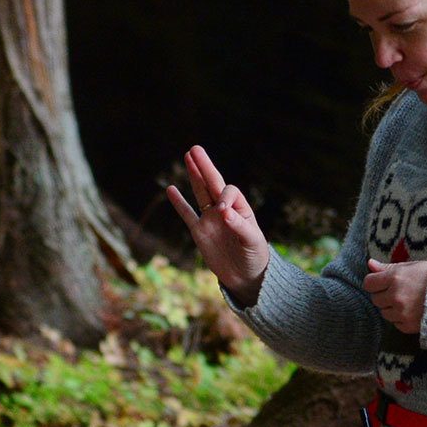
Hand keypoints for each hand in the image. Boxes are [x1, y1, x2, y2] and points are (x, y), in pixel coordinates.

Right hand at [166, 146, 270, 305]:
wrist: (245, 277)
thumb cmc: (255, 257)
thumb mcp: (252, 242)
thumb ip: (239, 226)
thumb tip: (223, 211)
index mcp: (240, 209)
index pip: (228, 193)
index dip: (224, 197)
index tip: (222, 212)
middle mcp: (224, 211)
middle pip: (213, 183)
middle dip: (205, 167)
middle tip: (195, 148)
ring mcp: (210, 220)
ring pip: (200, 193)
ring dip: (194, 176)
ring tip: (188, 156)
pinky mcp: (199, 233)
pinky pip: (187, 215)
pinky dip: (179, 203)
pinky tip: (171, 188)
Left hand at [362, 258, 426, 333]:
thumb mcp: (412, 266)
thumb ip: (388, 267)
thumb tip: (370, 264)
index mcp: (395, 278)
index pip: (369, 283)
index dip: (375, 282)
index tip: (382, 282)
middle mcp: (395, 296)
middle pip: (375, 299)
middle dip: (384, 295)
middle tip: (399, 291)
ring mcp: (401, 312)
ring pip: (384, 313)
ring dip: (392, 308)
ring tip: (408, 301)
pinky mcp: (408, 326)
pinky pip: (395, 323)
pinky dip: (401, 318)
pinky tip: (413, 310)